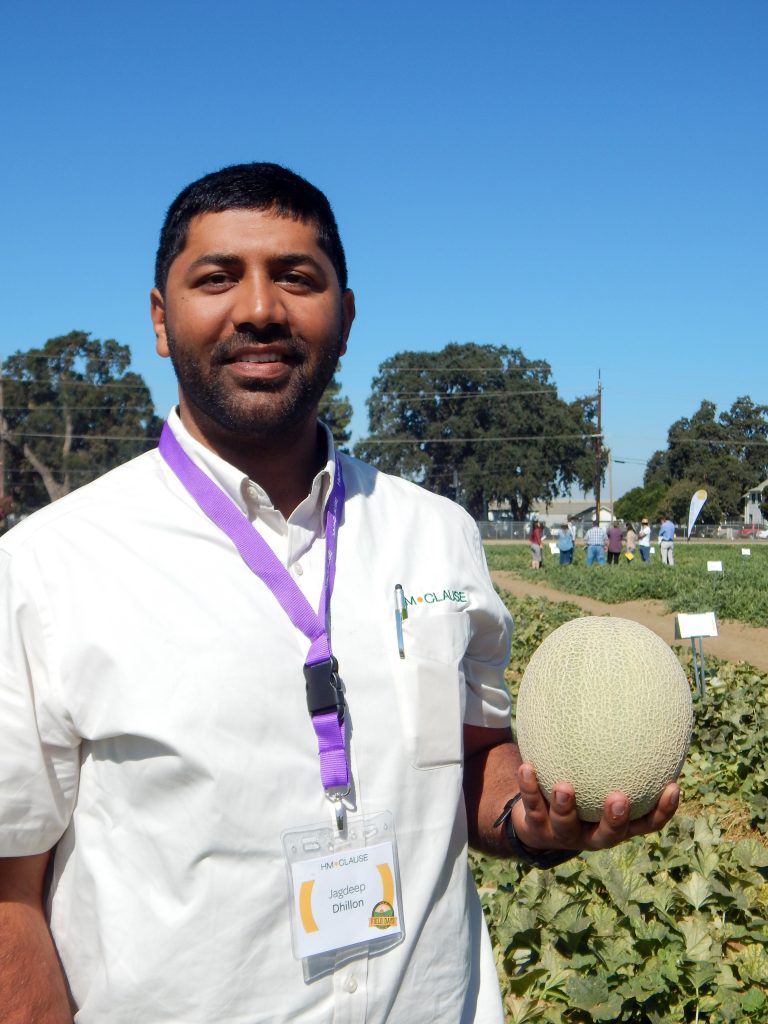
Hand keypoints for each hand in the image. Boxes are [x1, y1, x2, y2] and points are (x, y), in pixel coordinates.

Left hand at [512, 762, 680, 851]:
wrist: (538, 820)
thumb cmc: (581, 790)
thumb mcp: (600, 775)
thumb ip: (617, 753)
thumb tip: (637, 707)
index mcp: (617, 823)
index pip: (647, 822)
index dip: (663, 810)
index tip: (672, 786)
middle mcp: (594, 834)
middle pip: (611, 834)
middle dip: (616, 820)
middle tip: (618, 798)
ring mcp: (565, 834)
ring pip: (567, 826)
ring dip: (566, 807)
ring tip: (564, 787)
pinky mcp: (538, 828)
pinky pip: (533, 806)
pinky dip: (530, 788)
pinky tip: (528, 767)